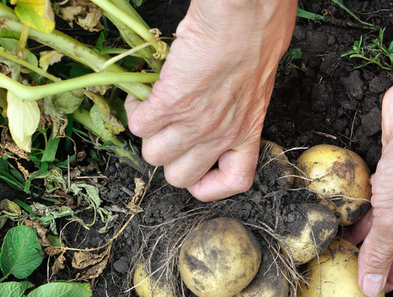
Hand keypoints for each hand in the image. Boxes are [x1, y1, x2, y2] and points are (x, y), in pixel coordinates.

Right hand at [124, 0, 296, 201]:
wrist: (244, 16)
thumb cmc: (256, 37)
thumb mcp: (254, 87)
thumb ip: (235, 110)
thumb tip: (214, 109)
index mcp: (247, 132)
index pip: (235, 182)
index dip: (212, 183)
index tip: (202, 166)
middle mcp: (221, 136)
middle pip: (180, 178)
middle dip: (170, 157)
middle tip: (170, 130)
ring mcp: (195, 124)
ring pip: (154, 156)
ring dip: (148, 134)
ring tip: (154, 108)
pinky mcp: (170, 103)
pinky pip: (138, 127)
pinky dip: (135, 111)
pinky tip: (145, 94)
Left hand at [345, 78, 392, 296]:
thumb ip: (379, 253)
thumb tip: (371, 287)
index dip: (386, 280)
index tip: (362, 290)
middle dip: (370, 257)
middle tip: (341, 268)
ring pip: (382, 222)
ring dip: (362, 234)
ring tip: (336, 247)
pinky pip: (374, 199)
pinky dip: (360, 209)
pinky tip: (343, 216)